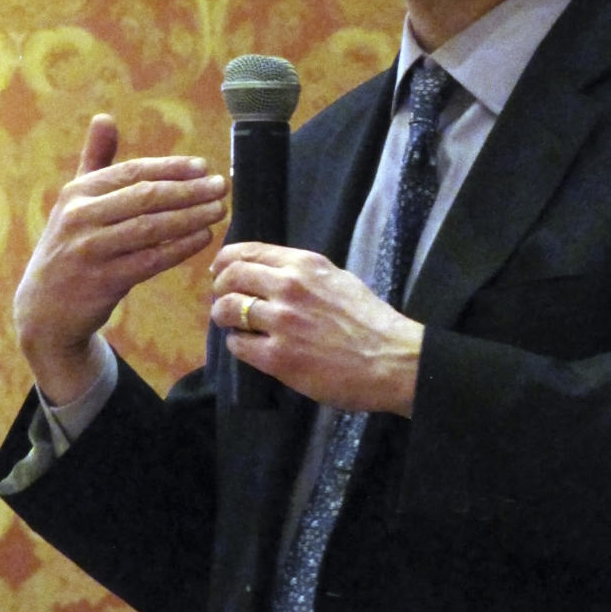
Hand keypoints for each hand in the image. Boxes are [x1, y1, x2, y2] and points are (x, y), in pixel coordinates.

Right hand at [14, 114, 226, 404]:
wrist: (45, 308)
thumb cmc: (71, 245)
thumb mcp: (75, 202)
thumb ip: (95, 160)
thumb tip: (104, 117)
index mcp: (77, 192)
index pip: (132, 172)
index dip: (171, 168)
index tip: (203, 167)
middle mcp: (80, 217)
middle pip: (145, 197)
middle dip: (188, 190)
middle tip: (221, 187)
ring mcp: (90, 250)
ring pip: (150, 228)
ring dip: (190, 217)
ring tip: (220, 210)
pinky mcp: (103, 281)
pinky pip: (150, 260)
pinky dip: (180, 248)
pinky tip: (204, 238)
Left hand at [209, 243, 423, 416]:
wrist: (390, 359)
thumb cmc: (369, 320)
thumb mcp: (338, 278)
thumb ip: (303, 273)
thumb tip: (271, 274)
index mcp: (304, 264)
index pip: (247, 252)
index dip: (224, 261)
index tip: (219, 271)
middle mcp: (288, 287)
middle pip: (230, 277)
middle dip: (220, 288)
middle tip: (224, 301)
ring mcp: (281, 323)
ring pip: (228, 309)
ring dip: (224, 317)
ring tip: (234, 325)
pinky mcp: (277, 357)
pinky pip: (238, 345)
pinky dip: (238, 345)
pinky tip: (251, 348)